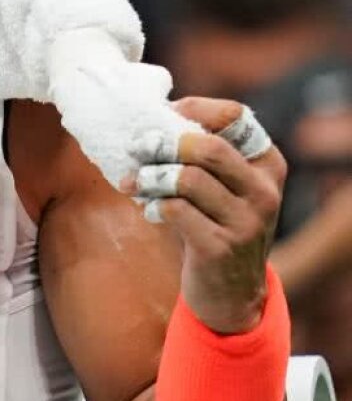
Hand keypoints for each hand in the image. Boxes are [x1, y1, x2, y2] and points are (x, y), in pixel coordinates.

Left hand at [131, 97, 287, 333]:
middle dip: (164, 143)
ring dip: (151, 177)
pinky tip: (150, 210)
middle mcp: (264, 191)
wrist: (231, 291)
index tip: (162, 115)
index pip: (235, 116)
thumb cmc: (218, 225)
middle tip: (138, 147)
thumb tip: (154, 119)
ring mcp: (246, 221)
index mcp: (268, 164)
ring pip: (188, 179)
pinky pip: (177, 211)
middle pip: (208, 148)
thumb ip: (204, 156)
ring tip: (133, 183)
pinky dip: (154, 205)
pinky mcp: (221, 247)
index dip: (194, 109)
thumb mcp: (226, 187)